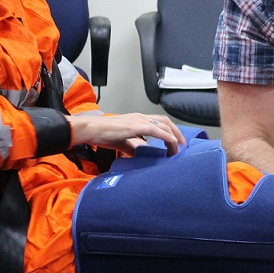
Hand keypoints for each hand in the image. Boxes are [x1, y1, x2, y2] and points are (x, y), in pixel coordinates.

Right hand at [69, 112, 184, 156]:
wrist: (91, 129)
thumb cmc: (102, 134)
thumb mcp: (121, 142)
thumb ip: (132, 147)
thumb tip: (140, 155)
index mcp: (137, 119)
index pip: (158, 122)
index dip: (169, 130)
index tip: (175, 141)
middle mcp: (140, 117)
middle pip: (165, 121)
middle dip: (176, 132)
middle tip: (182, 145)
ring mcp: (139, 120)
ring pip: (164, 125)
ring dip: (174, 136)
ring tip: (178, 148)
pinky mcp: (136, 126)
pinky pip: (157, 131)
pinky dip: (167, 137)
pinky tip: (172, 144)